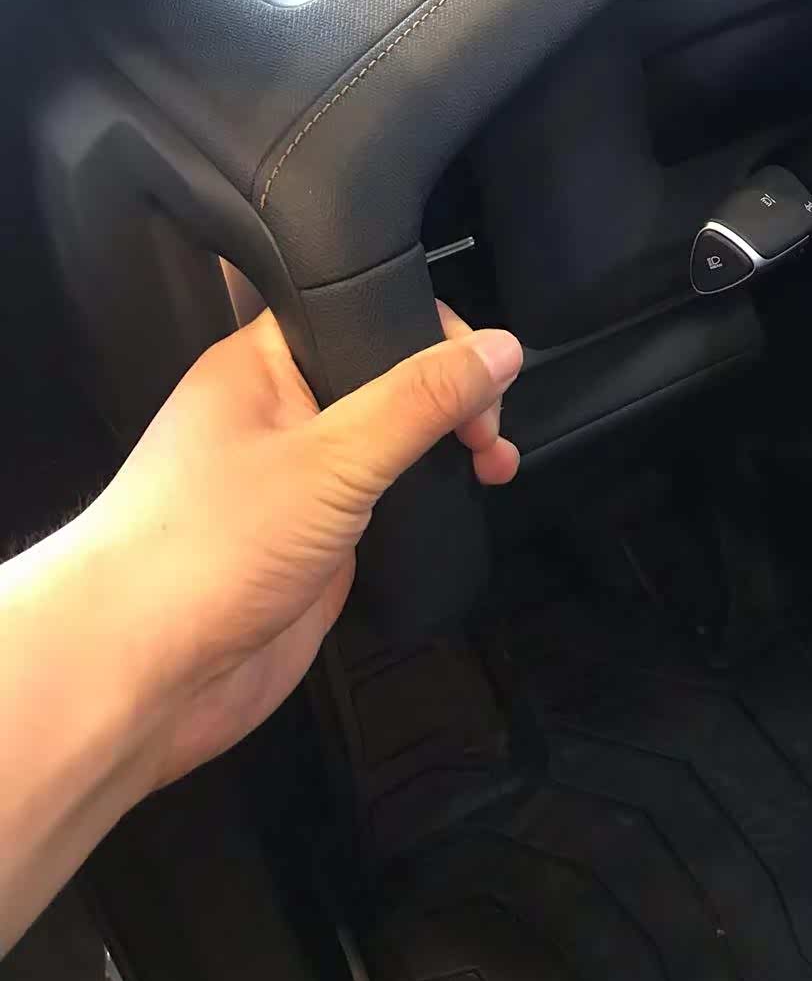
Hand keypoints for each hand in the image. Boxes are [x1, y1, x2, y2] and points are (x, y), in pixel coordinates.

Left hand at [80, 303, 522, 790]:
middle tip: (487, 431)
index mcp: (262, 365)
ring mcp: (300, 481)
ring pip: (393, 443)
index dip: (428, 327)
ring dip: (448, 448)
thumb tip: (499, 347)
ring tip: (493, 467)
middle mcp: (281, 414)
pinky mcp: (319, 543)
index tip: (481, 367)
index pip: (359, 307)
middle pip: (387, 376)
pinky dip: (429, 502)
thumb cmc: (203, 551)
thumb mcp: (331, 458)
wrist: (144, 673)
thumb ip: (420, 401)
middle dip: (452, 395)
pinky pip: (388, 503)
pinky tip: (462, 505)